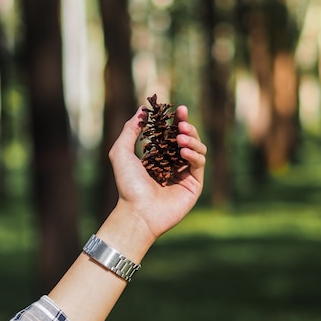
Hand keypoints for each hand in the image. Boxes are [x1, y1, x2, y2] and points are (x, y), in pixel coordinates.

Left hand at [108, 104, 206, 245]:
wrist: (137, 211)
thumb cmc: (127, 184)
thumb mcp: (121, 152)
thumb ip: (130, 129)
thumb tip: (141, 110)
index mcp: (159, 157)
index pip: (172, 134)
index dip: (178, 120)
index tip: (180, 109)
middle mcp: (173, 164)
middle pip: (188, 139)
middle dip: (188, 127)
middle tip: (182, 121)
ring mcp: (185, 175)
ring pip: (198, 149)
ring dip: (192, 139)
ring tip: (180, 137)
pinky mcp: (194, 185)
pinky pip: (199, 164)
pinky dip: (194, 154)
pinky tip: (184, 150)